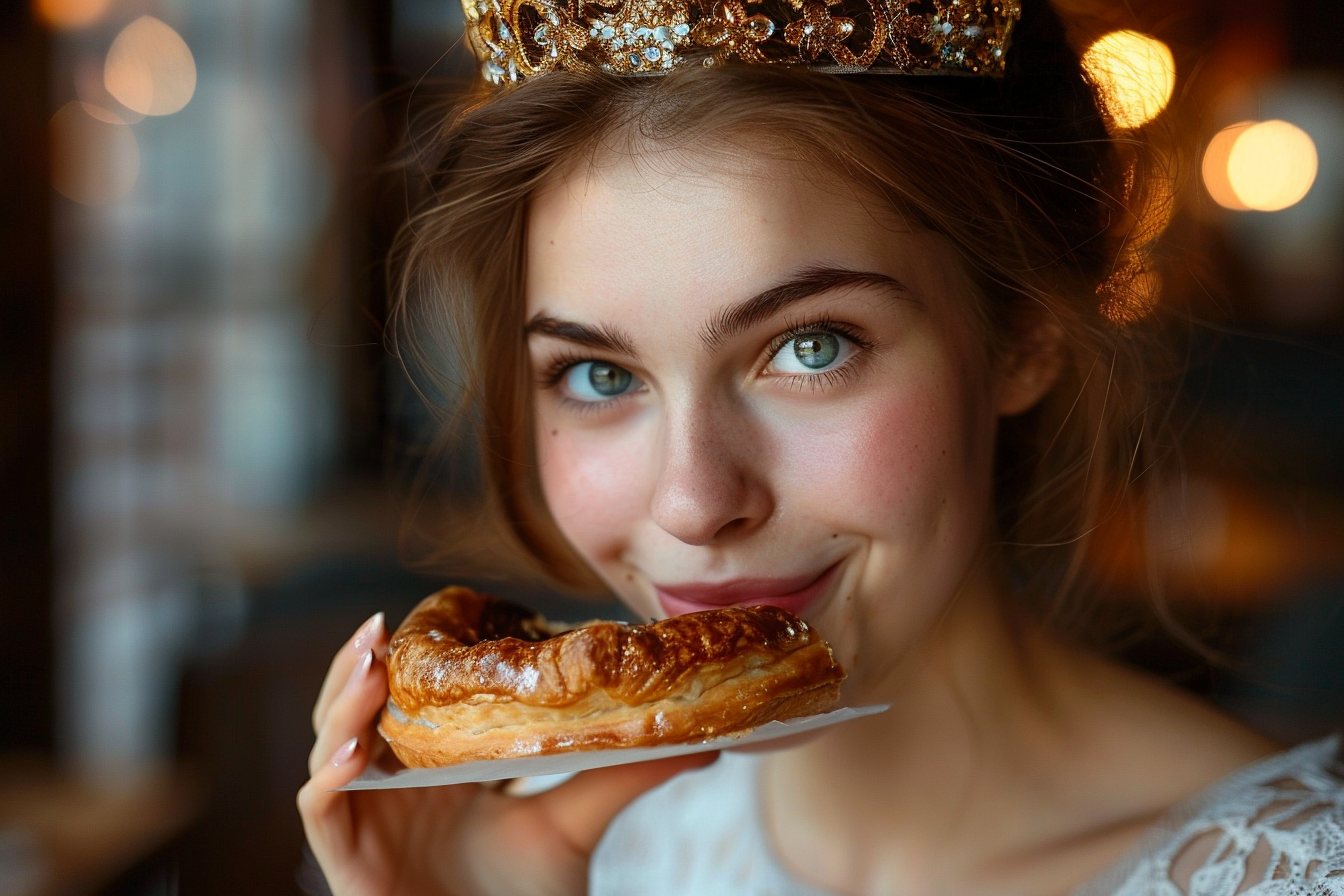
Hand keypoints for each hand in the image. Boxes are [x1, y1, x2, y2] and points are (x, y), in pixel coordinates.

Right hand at [298, 613, 714, 895]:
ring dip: (342, 702)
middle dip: (363, 666)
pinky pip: (320, 809)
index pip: (415, 698)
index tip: (437, 612)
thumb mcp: (577, 824)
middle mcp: (398, 785)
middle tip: (384, 626)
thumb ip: (626, 777)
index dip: (415, 657)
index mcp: (442, 767)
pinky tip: (357, 751)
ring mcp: (368, 820)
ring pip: (332, 747)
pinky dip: (329, 775)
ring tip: (370, 665)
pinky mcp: (348, 861)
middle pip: (361, 711)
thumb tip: (704, 741)